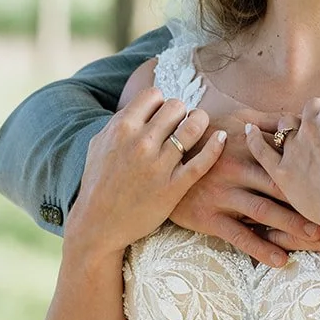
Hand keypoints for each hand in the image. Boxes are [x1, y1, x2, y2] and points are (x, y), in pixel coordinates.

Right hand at [66, 88, 225, 253]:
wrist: (98, 224)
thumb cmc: (98, 184)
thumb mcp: (99, 145)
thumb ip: (119, 122)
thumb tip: (140, 106)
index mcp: (121, 128)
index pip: (154, 95)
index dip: (160, 103)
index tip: (161, 116)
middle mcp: (141, 142)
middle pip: (176, 106)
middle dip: (180, 112)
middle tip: (180, 125)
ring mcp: (159, 165)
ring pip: (193, 126)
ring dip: (200, 122)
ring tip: (199, 127)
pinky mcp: (174, 187)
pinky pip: (203, 160)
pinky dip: (216, 145)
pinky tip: (221, 137)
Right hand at [169, 110, 319, 267]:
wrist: (159, 162)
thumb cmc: (205, 139)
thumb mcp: (233, 121)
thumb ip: (266, 121)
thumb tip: (297, 119)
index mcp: (246, 147)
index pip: (284, 160)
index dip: (311, 171)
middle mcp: (236, 169)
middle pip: (279, 187)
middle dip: (308, 201)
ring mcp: (222, 195)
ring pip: (263, 212)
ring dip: (290, 225)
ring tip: (314, 237)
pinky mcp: (209, 218)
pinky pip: (239, 236)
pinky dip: (261, 249)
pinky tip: (281, 261)